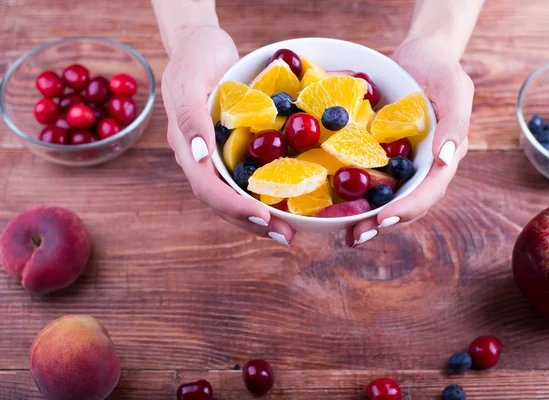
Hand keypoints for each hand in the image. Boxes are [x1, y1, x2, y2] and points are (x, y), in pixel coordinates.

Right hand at [161, 26, 294, 244]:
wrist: (201, 44)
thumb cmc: (195, 56)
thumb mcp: (190, 79)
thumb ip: (190, 116)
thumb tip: (199, 156)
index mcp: (187, 146)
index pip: (207, 187)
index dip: (233, 206)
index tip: (263, 217)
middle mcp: (200, 158)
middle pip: (222, 202)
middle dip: (252, 223)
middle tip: (285, 236)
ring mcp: (216, 156)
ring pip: (234, 196)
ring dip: (260, 218)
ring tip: (288, 232)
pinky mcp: (233, 149)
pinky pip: (247, 179)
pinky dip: (265, 195)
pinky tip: (287, 204)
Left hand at [346, 37, 473, 246]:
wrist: (419, 56)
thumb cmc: (440, 69)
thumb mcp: (454, 87)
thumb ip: (456, 121)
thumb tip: (446, 158)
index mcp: (444, 158)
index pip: (429, 191)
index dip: (408, 208)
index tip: (383, 219)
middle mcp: (424, 167)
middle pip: (407, 204)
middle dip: (383, 223)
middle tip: (357, 236)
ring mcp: (403, 164)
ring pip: (388, 199)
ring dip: (368, 218)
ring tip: (346, 234)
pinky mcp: (383, 156)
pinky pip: (371, 179)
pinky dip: (356, 195)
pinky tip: (336, 206)